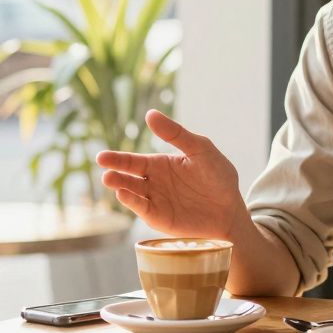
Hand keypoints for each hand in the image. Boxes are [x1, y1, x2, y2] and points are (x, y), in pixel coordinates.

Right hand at [97, 110, 248, 239]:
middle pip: (127, 176)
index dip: (116, 158)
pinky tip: (124, 195)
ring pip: (131, 193)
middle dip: (114, 171)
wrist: (231, 209)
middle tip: (103, 166)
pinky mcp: (159, 218)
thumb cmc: (217, 177)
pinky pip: (142, 209)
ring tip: (110, 179)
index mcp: (159, 164)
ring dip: (120, 186)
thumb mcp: (200, 149)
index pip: (133, 161)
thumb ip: (176, 134)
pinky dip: (132, 203)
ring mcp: (154, 201)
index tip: (101, 157)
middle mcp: (152, 183)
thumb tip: (150, 114)